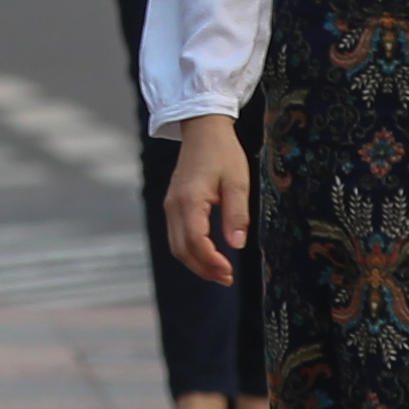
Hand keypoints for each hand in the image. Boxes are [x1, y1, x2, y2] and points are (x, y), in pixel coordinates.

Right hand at [164, 113, 249, 286]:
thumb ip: (236, 214)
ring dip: (196, 263)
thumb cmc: (223, 153)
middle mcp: (174, 206)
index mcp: (190, 200)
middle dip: (203, 268)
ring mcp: (170, 206)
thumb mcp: (238, 182)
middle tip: (227, 278)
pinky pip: (176, 236)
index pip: (195, 241)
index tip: (230, 272)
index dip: (211, 261)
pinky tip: (208, 255)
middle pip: (181, 249)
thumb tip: (236, 246)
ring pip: (176, 246)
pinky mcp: (173, 205)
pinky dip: (190, 251)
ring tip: (219, 272)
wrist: (203, 130)